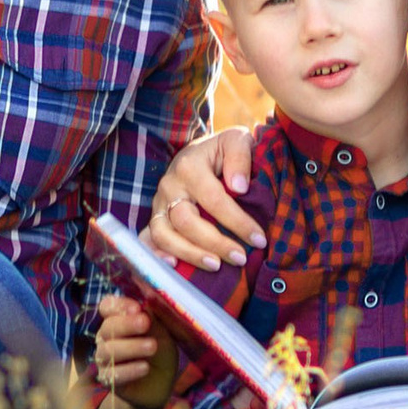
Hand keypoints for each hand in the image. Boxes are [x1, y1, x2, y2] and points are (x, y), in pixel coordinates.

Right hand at [93, 294, 178, 408]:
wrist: (161, 385)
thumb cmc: (160, 354)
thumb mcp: (162, 334)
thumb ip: (153, 320)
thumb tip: (146, 305)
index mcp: (118, 321)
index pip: (107, 307)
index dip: (118, 305)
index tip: (137, 308)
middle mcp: (106, 338)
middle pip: (107, 327)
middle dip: (127, 324)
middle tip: (145, 323)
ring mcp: (105, 359)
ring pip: (108, 350)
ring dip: (131, 346)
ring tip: (152, 347)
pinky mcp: (108, 380)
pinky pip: (112, 374)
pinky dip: (129, 370)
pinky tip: (145, 367)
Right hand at [147, 127, 262, 269]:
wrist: (198, 153)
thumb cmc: (222, 151)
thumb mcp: (236, 140)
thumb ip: (240, 157)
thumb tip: (239, 187)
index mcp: (189, 166)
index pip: (214, 200)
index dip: (238, 222)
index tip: (259, 239)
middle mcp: (169, 186)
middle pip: (186, 222)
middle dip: (215, 243)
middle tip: (240, 257)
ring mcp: (158, 204)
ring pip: (164, 235)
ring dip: (190, 254)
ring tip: (216, 266)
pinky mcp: (155, 218)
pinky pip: (149, 241)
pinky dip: (157, 256)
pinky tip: (174, 268)